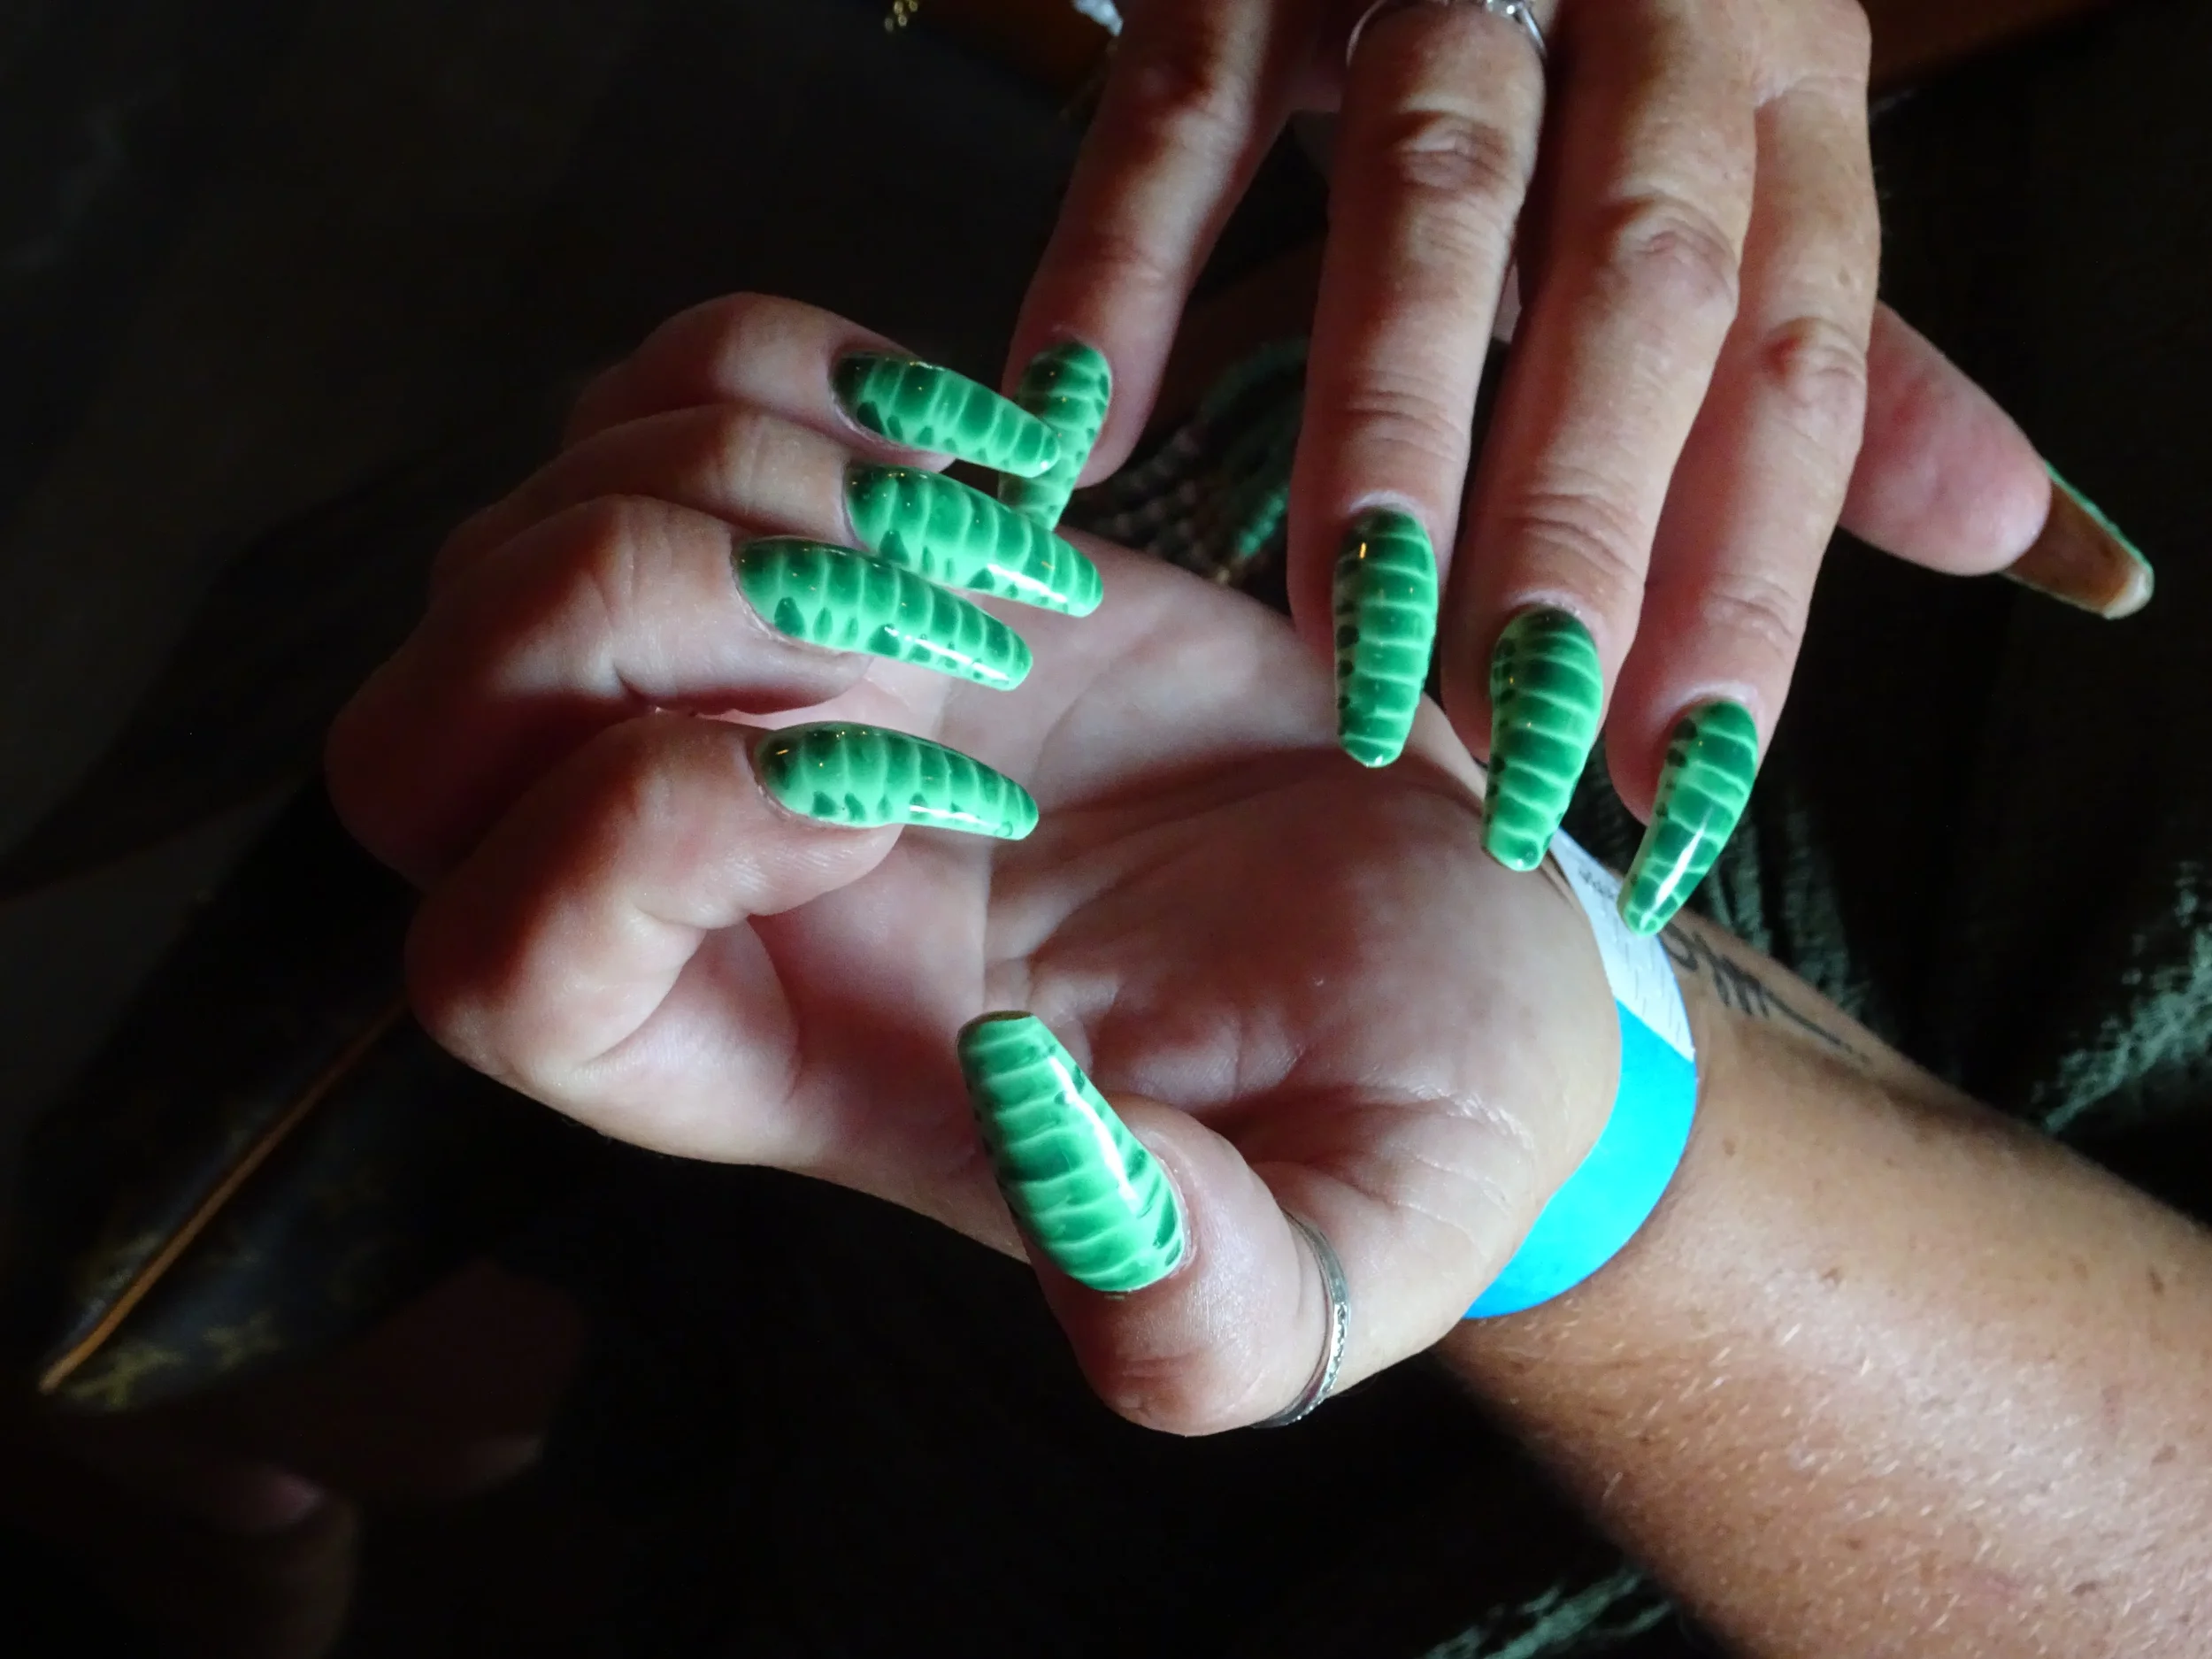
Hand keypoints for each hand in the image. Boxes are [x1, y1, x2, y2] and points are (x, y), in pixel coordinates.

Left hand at [328, 294, 1621, 1429]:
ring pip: (520, 534)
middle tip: (922, 625)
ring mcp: (745, 702)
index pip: (503, 970)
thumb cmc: (1404, 1089)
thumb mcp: (1361, 1237)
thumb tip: (1022, 1119)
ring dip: (747, 478)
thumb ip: (1209, 1305)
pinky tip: (989, 465)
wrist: (1454, 921)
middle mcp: (701, 896)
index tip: (941, 795)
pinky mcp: (831, 551)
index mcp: (773, 1071)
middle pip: (415, 748)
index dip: (657, 833)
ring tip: (999, 561)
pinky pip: (661, 392)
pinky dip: (796, 373)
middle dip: (633, 615)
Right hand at [1011, 0, 2053, 931]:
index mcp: (1785, 98)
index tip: (1683, 781)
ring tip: (1356, 640)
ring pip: (1436, 198)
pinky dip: (1129, 262)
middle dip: (1581, 531)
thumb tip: (2002, 531)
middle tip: (1520, 740)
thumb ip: (1847, 354)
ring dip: (1392, 430)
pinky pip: (1184, 105)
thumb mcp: (1752, 171)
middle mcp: (1655, 19)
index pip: (1795, 362)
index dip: (1746, 580)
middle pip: (1637, 286)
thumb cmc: (1611, 28)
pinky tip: (1087, 422)